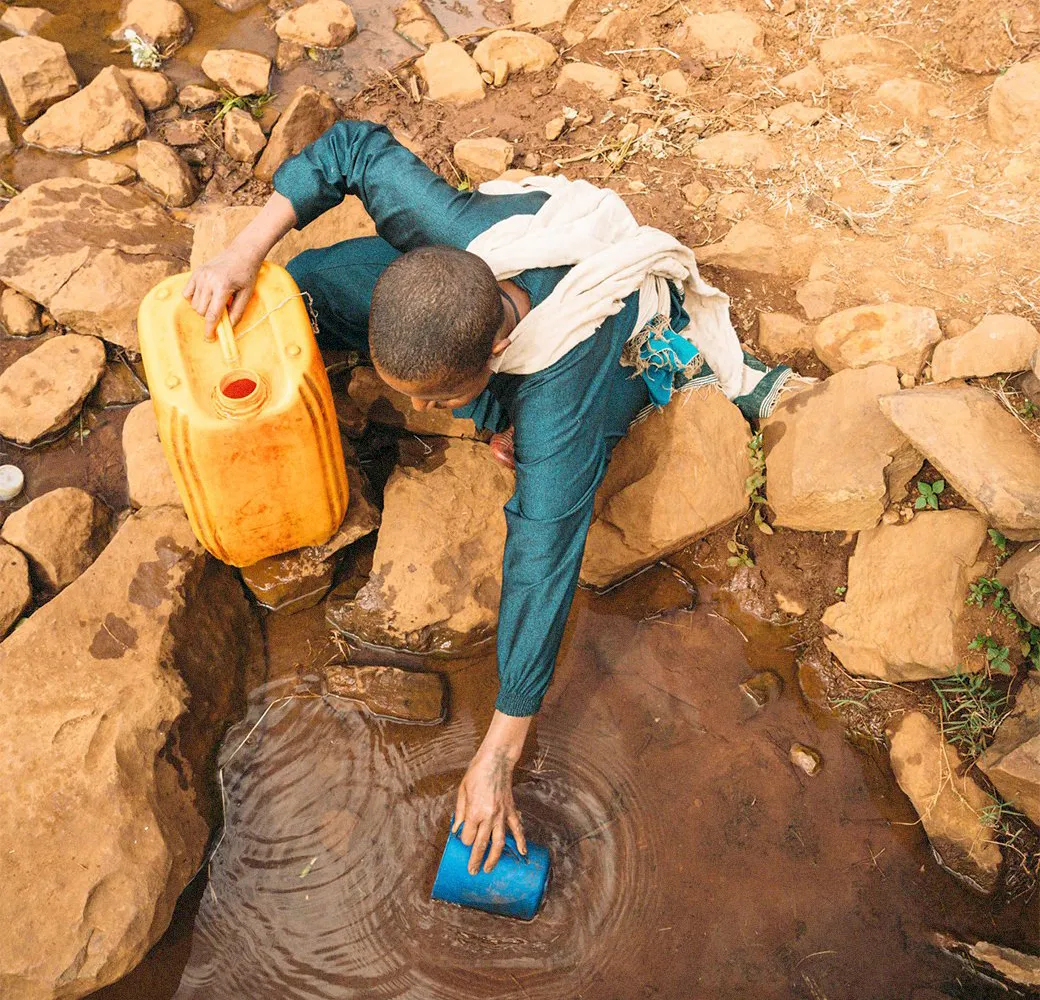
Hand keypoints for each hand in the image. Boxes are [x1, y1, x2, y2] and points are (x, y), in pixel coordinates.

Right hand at [183, 247, 262, 339]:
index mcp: (222, 286)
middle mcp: (208, 280)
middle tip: (222, 312)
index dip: (210, 329)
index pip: (212, 314)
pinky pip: (187, 293)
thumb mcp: (247, 294)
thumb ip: (237, 312)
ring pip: (194, 304)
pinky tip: (205, 297)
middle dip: (210, 317)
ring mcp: (200, 275)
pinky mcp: (195, 272)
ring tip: (216, 302)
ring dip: (203, 309)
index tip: (209, 338)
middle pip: (201, 311)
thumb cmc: (247, 273)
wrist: (242, 252)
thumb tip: (228, 327)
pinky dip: (193, 300)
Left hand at [454, 744, 526, 874]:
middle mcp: (489, 816)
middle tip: (472, 872)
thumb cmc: (476, 773)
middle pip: (482, 844)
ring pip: (499, 842)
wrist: (496, 760)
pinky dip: (521, 841)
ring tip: (489, 869)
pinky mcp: (511, 810)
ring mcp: (502, 814)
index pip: (468, 836)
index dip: (463, 841)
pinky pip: (517, 828)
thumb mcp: (462, 790)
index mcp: (475, 811)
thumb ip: (460, 812)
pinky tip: (522, 853)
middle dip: (476, 860)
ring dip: (494, 858)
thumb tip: (456, 830)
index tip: (462, 842)